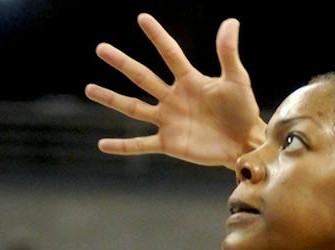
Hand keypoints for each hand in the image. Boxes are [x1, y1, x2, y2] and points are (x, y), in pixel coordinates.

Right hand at [86, 14, 264, 168]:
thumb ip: (228, 52)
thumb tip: (230, 21)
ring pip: (134, 107)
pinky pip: (141, 144)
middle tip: (100, 49)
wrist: (244, 144)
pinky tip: (102, 144)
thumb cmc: (243, 110)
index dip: (158, 37)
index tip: (142, 18)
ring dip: (112, 99)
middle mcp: (174, 98)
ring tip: (90, 89)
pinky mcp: (169, 143)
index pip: (170, 54)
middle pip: (142, 76)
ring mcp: (169, 121)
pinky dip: (122, 146)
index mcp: (189, 80)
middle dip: (122, 63)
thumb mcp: (237, 80)